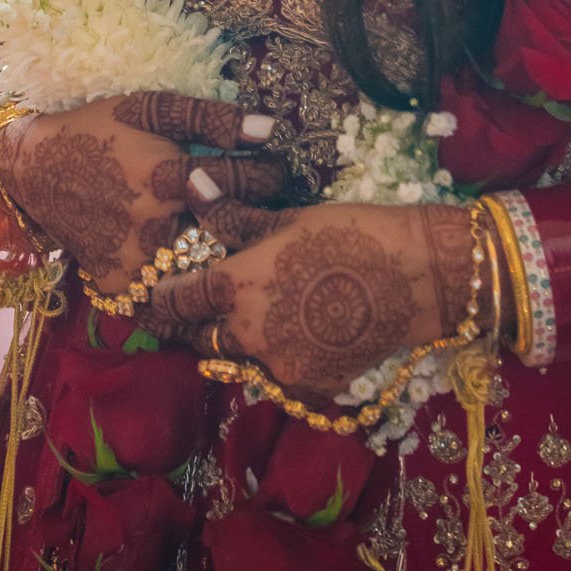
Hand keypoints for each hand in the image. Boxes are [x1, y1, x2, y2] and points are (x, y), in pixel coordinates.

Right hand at [0, 91, 283, 295]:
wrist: (34, 168)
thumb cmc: (98, 128)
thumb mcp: (150, 109)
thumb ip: (210, 118)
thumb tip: (270, 129)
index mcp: (167, 176)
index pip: (243, 183)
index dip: (270, 176)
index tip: (278, 172)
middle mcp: (154, 225)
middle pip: (229, 236)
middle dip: (254, 223)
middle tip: (265, 213)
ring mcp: (136, 262)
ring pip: (203, 275)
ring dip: (224, 261)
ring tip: (239, 248)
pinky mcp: (120, 286)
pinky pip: (166, 303)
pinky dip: (186, 293)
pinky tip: (199, 280)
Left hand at [143, 197, 477, 402]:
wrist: (413, 275)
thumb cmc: (347, 231)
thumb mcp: (285, 217)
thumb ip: (231, 214)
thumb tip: (189, 184)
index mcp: (236, 287)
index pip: (177, 302)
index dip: (163, 297)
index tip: (157, 292)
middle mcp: (249, 335)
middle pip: (203, 339)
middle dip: (199, 323)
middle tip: (206, 304)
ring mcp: (281, 367)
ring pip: (240, 360)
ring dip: (238, 342)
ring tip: (257, 314)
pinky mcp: (312, 386)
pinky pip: (279, 374)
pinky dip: (277, 356)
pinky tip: (296, 329)